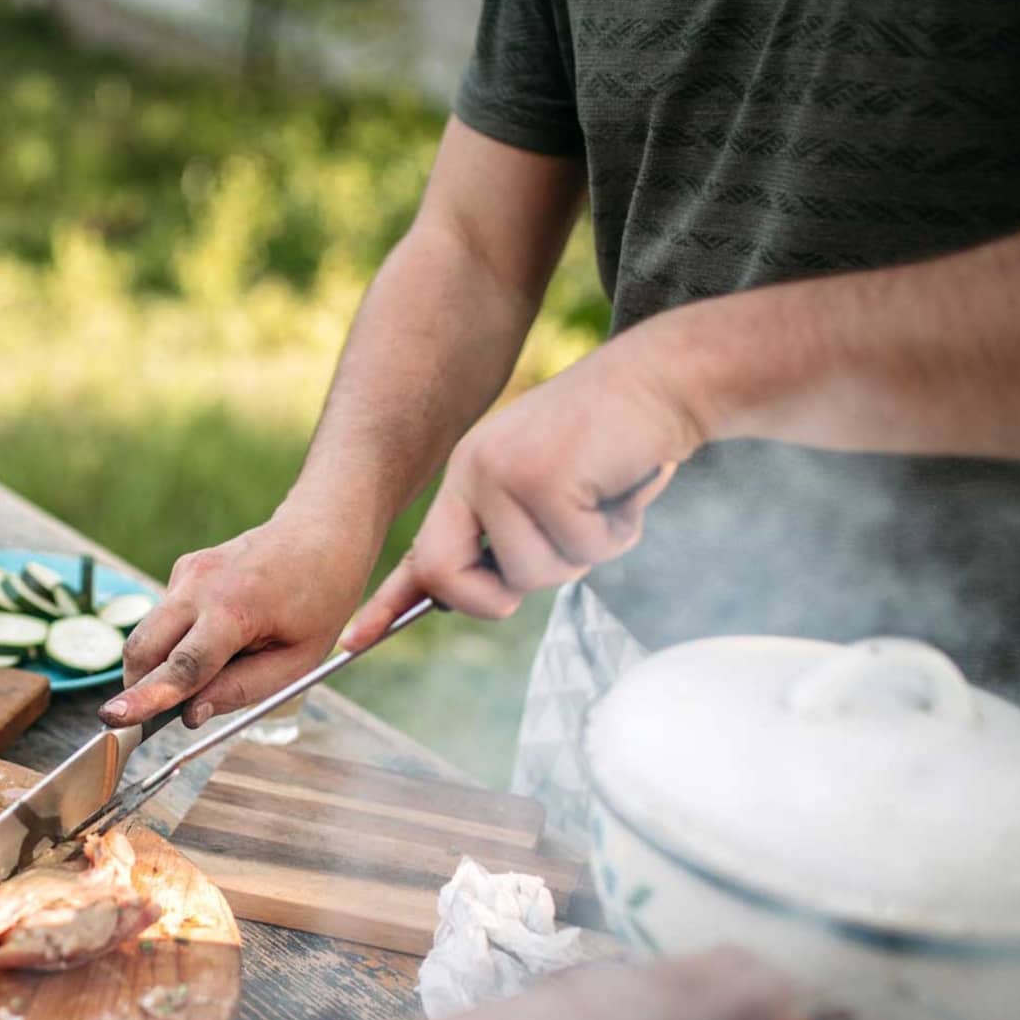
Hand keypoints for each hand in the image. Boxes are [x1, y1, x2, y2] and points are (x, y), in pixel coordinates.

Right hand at [100, 511, 377, 728]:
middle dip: (137, 687)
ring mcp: (187, 572)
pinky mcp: (184, 569)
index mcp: (235, 609)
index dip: (147, 697)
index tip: (114, 718)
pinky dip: (175, 639)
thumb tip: (190, 715)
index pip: (182, 665)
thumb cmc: (319, 600)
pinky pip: (165, 617)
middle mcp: (200, 585)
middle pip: (144, 648)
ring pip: (147, 633)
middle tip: (147, 718)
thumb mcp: (297, 661)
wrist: (322, 533)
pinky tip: (218, 635)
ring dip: (158, 664)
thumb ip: (242, 690)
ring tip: (211, 668)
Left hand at [341, 330, 703, 646]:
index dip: (388, 603)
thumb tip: (474, 597)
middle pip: (445, 576)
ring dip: (583, 554)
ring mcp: (503, 473)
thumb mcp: (547, 489)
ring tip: (604, 500)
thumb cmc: (617, 444)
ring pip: (530, 574)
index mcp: (469, 479)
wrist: (666, 378)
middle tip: (556, 554)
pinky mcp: (544, 476)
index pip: (418, 554)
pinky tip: (624, 485)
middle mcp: (473, 473)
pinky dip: (616, 532)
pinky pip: (579, 547)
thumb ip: (510, 537)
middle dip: (496, 599)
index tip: (353, 641)